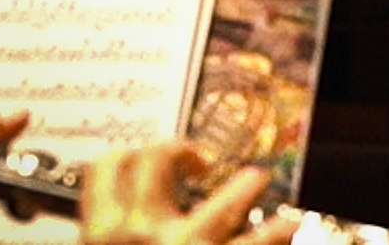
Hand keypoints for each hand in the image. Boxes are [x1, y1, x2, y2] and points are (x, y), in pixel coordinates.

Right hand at [78, 142, 302, 244]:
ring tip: (255, 180)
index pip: (107, 168)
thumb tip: (120, 226)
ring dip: (245, 185)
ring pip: (224, 196)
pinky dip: (277, 231)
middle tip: (197, 162)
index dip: (128, 155)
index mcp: (102, 238)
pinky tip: (287, 226)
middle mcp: (142, 234)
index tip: (144, 158)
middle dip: (181, 151)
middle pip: (158, 160)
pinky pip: (259, 240)